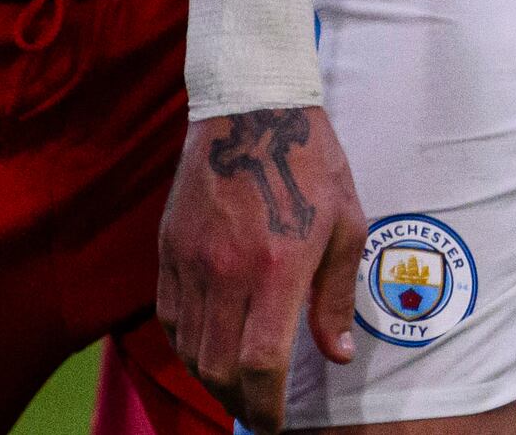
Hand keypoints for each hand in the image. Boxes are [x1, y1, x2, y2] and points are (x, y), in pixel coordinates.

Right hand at [157, 104, 368, 428]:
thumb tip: (336, 355)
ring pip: (189, 350)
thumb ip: (337, 296)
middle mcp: (227, 273)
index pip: (261, 362)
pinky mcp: (168, 255)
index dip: (267, 405)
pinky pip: (171, 320)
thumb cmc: (312, 164)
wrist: (251, 111)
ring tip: (239, 387)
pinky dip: (189, 346)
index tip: (275, 424)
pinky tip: (211, 347)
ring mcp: (190, 265)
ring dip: (212, 379)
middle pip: (218, 368)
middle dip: (239, 402)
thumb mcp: (348, 224)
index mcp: (278, 267)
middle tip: (259, 412)